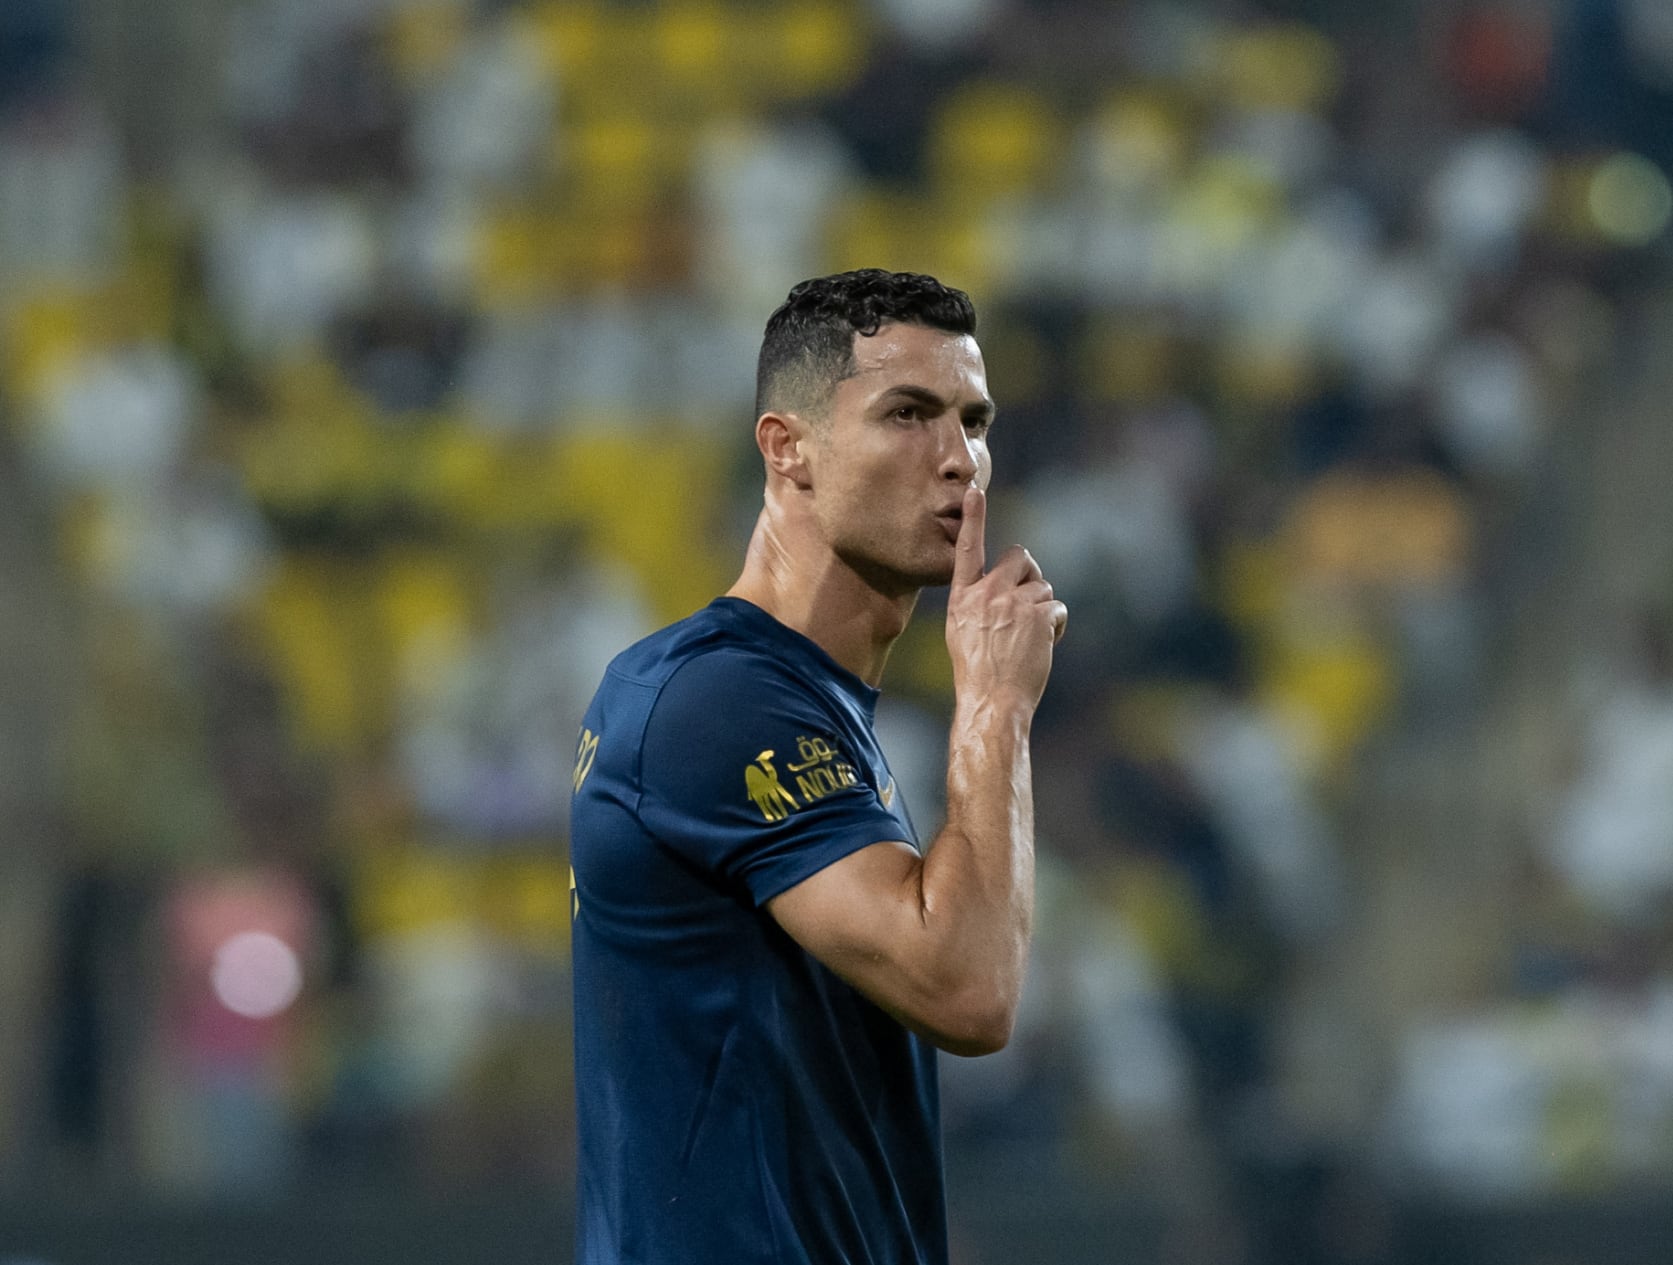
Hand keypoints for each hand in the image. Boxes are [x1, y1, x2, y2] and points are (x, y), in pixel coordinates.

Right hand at [945, 486, 1067, 710]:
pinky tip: (1043, 647)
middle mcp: (985, 594)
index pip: (967, 550)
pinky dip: (1055, 626)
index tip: (975, 491)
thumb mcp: (962, 632)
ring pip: (1042, 587)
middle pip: (1019, 557)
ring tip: (1031, 638)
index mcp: (962, 598)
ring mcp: (1012, 603)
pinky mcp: (1037, 615)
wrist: (991, 701)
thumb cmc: (977, 672)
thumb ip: (978, 603)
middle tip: (1029, 602)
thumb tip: (1006, 587)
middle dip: (1030, 574)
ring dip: (1043, 608)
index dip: (974, 519)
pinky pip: (1056, 609)